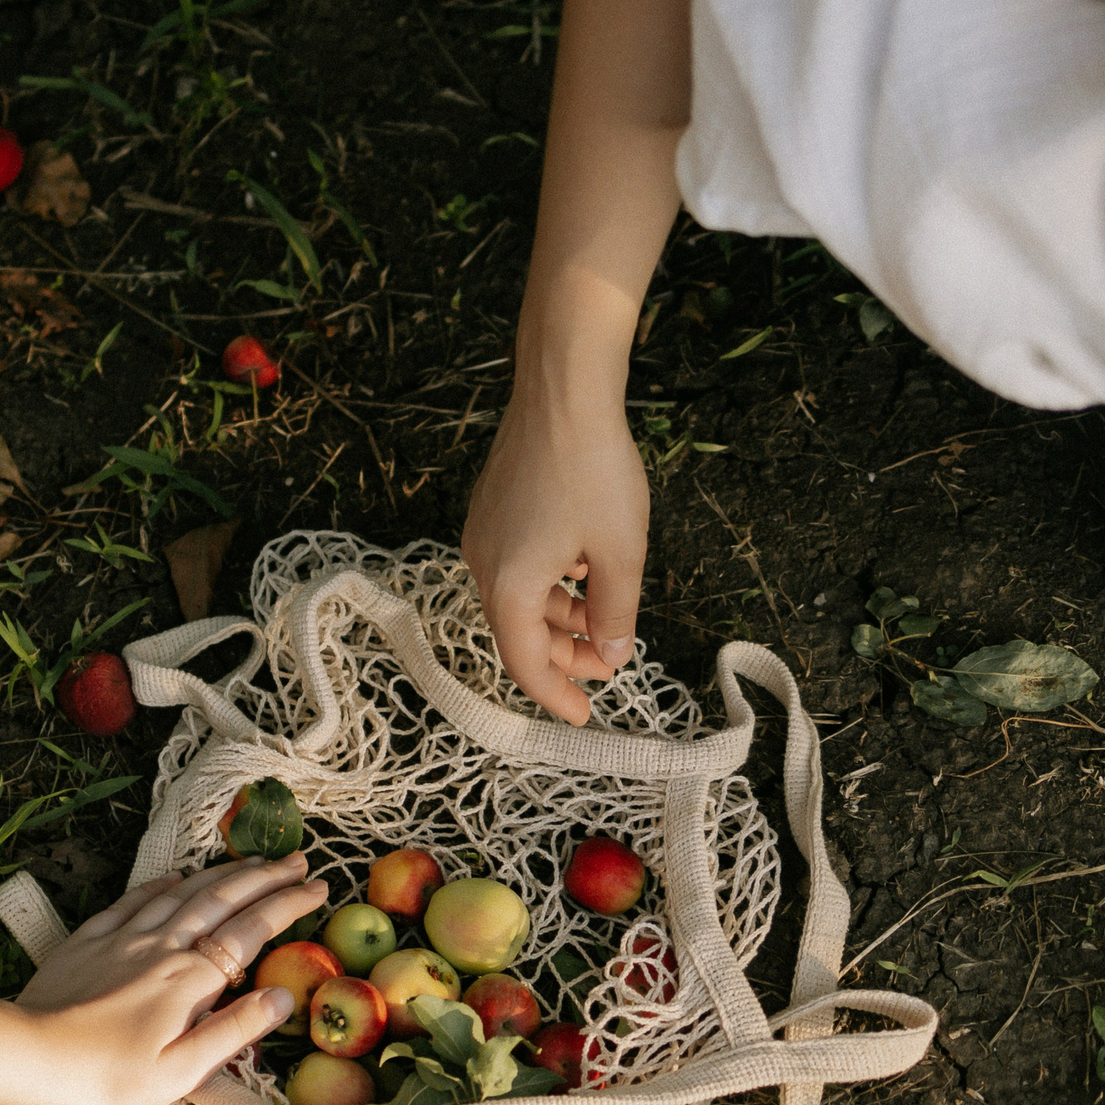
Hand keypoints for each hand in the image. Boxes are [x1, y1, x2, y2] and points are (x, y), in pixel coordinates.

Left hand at [14, 855, 326, 1104]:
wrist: (30, 1054)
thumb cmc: (109, 1076)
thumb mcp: (181, 1071)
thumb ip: (234, 1031)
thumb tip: (283, 996)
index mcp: (191, 979)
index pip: (251, 931)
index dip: (288, 906)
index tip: (318, 889)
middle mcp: (164, 946)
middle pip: (222, 899)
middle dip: (264, 877)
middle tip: (298, 861)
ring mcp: (126, 937)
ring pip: (183, 891)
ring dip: (223, 873)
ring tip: (252, 862)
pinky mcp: (92, 938)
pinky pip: (134, 899)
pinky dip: (162, 883)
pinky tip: (174, 876)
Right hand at [463, 388, 650, 724]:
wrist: (563, 391)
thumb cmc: (592, 468)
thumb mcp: (621, 552)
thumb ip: (616, 614)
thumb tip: (612, 654)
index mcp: (509, 586)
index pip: (525, 664)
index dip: (556, 695)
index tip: (582, 714)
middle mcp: (483, 564)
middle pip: (519, 632)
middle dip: (564, 654)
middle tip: (608, 663)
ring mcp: (483, 534)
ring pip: (520, 597)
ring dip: (560, 616)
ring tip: (604, 616)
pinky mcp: (491, 509)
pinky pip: (517, 564)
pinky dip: (549, 581)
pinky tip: (585, 568)